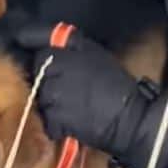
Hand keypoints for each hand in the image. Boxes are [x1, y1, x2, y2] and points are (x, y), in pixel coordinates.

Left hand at [16, 24, 146, 153]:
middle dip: (49, 86)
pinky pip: (48, 122)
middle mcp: (56, 74)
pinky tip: (71, 123)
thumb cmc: (116, 85)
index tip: (57, 73)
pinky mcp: (57, 120)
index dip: (47, 66)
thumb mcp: (95, 53)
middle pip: (38, 80)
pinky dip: (57, 125)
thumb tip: (52, 41)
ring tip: (71, 108)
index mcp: (65, 55)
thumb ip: (70, 45)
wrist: (128, 117)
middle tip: (68, 93)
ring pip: (42, 101)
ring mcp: (54, 98)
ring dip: (52, 106)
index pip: (40, 57)